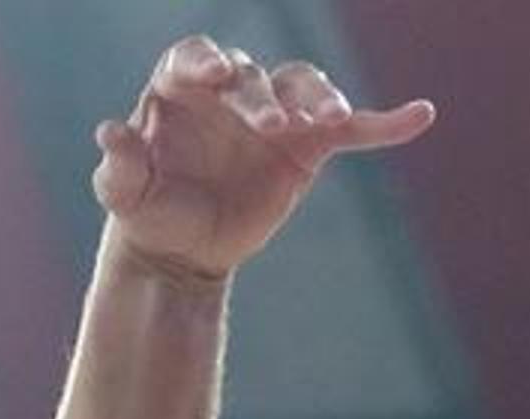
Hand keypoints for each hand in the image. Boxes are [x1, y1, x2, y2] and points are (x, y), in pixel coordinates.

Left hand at [93, 35, 433, 284]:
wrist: (181, 250)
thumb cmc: (150, 212)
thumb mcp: (125, 196)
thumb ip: (119, 166)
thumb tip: (109, 134)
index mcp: (182, 87)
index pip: (194, 58)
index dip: (207, 61)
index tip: (220, 74)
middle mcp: (233, 89)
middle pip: (255, 76)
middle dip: (264, 98)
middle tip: (271, 127)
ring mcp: (275, 113)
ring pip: (305, 88)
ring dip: (320, 98)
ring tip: (334, 119)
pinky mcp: (308, 145)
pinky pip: (351, 129)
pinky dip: (385, 123)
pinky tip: (420, 116)